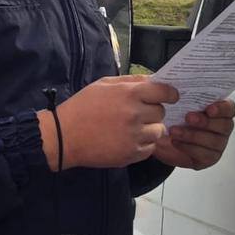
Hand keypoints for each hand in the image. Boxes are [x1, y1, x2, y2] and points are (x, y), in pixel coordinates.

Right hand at [38, 76, 178, 169]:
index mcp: (129, 94)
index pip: (164, 92)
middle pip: (161, 112)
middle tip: (138, 113)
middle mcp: (135, 114)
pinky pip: (149, 148)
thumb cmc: (82, 107)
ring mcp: (134, 136)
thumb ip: (130, 81)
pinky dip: (143, 144)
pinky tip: (128, 139)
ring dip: (150, 129)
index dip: (170, 94)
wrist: (64, 136)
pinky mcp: (131, 154)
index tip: (170, 97)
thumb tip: (153, 80)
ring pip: (158, 131)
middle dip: (153, 111)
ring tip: (132, 128)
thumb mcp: (103, 85)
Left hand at [152, 98, 234, 169]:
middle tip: (188, 117)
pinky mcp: (209, 158)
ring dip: (193, 135)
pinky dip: (189, 148)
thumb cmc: (170, 118)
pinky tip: (176, 142)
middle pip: (225, 125)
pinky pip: (205, 155)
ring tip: (175, 131)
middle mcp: (221, 127)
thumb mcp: (171, 103)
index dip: (222, 108)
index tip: (209, 108)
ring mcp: (217, 144)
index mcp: (217, 110)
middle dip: (206, 122)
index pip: (230, 108)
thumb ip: (178, 93)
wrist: (158, 139)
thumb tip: (175, 81)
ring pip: (214, 141)